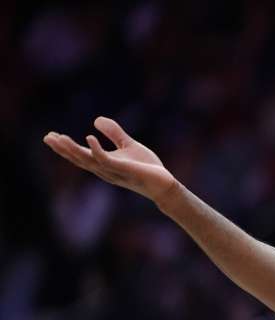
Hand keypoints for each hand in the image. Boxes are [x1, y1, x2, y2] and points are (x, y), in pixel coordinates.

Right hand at [43, 117, 178, 204]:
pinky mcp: (124, 170)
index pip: (81, 155)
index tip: (51, 136)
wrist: (164, 183)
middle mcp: (105, 170)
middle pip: (79, 159)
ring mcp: (113, 171)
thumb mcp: (128, 145)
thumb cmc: (147, 167)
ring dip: (73, 149)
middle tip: (47, 137)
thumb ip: (113, 133)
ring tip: (59, 138)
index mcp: (104, 164)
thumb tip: (96, 119)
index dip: (65, 147)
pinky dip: (97, 150)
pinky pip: (107, 160)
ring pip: (88, 160)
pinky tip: (89, 137)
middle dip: (63, 149)